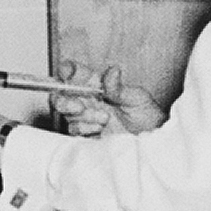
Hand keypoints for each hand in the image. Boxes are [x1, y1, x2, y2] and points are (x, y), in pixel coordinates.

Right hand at [50, 59, 165, 137]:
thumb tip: (112, 71)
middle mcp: (87, 100)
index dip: (67, 70)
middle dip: (63, 100)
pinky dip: (85, 128)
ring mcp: (85, 117)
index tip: (69, 73)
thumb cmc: (146, 115)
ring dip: (84, 117)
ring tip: (104, 119)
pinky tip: (100, 129)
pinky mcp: (86, 133)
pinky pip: (73, 130)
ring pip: (66, 114)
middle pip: (60, 95)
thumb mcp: (137, 97)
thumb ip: (119, 87)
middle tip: (79, 106)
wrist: (150, 140)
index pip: (74, 73)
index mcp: (97, 85)